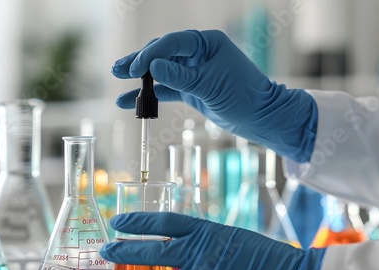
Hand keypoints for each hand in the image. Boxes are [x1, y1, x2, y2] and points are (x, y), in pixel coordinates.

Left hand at [99, 212, 327, 269]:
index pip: (162, 222)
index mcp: (205, 230)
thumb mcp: (230, 236)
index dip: (137, 221)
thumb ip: (202, 239)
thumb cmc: (264, 256)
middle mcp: (198, 252)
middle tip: (108, 250)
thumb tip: (176, 244)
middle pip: (151, 250)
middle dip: (125, 250)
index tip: (119, 222)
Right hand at [112, 30, 316, 162]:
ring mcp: (193, 71)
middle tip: (118, 69)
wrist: (260, 117)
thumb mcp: (209, 86)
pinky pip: (166, 89)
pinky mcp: (191, 88)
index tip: (133, 70)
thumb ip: (180, 77)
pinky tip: (130, 101)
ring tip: (118, 78)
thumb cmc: (243, 96)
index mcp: (206, 43)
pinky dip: (150, 95)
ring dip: (140, 77)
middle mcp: (198, 53)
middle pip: (162, 54)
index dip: (149, 55)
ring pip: (161, 71)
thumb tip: (152, 66)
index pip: (171, 43)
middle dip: (139, 62)